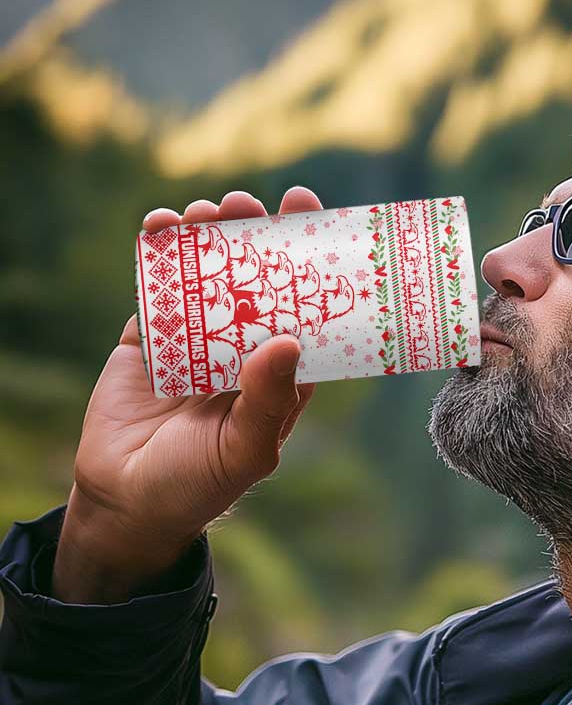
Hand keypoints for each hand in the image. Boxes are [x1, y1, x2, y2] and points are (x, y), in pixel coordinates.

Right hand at [59, 187, 320, 584]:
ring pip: (207, 275)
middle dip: (256, 237)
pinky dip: (158, 253)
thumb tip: (289, 340)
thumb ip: (268, 400)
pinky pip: (157, 287)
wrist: (126, 501)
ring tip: (209, 211)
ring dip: (209, 237)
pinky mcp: (149, 338)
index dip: (310, 265)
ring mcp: (195, 340)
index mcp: (279, 375)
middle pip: (257, 281)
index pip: (303, 310)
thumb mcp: (245, 449)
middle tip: (253, 204)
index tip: (313, 217)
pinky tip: (161, 226)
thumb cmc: (199, 483)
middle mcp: (243, 350)